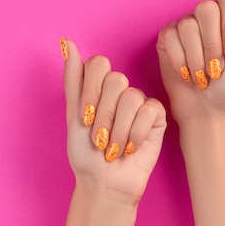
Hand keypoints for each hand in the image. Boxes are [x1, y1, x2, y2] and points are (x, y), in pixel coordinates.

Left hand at [60, 38, 166, 205]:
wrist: (105, 183)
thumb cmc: (86, 154)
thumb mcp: (73, 116)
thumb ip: (72, 80)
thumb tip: (67, 42)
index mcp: (98, 87)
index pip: (98, 65)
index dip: (91, 92)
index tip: (84, 119)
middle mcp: (120, 90)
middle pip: (115, 80)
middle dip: (104, 115)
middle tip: (99, 139)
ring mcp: (140, 101)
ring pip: (132, 97)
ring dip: (118, 130)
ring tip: (113, 148)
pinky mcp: (157, 115)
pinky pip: (149, 111)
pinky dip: (136, 134)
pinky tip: (131, 147)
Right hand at [156, 0, 224, 124]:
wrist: (208, 110)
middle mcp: (208, 15)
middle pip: (206, 8)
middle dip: (213, 45)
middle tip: (217, 69)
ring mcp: (185, 24)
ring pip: (187, 25)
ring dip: (197, 58)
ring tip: (203, 77)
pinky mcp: (167, 37)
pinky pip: (171, 37)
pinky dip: (180, 61)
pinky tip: (187, 74)